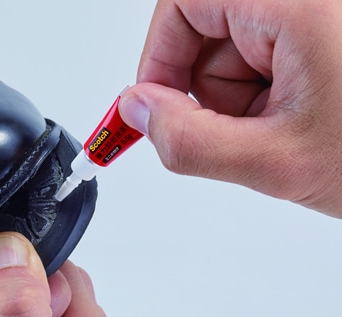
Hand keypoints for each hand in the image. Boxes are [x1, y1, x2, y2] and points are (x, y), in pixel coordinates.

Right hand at [119, 0, 341, 216]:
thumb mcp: (277, 161)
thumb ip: (188, 142)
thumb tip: (137, 112)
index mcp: (296, 2)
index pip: (182, 3)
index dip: (158, 60)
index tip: (155, 108)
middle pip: (205, 29)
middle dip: (212, 90)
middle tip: (250, 130)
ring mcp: (314, 15)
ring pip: (233, 47)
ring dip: (243, 97)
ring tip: (289, 125)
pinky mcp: (319, 32)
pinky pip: (264, 54)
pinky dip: (266, 92)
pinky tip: (302, 114)